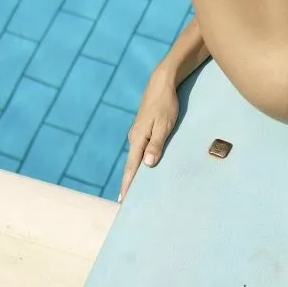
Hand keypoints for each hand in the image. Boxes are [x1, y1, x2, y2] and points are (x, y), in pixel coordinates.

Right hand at [118, 68, 179, 201]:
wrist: (161, 83)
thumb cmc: (165, 104)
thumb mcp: (164, 125)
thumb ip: (156, 145)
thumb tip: (148, 165)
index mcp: (138, 139)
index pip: (131, 167)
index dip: (127, 185)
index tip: (122, 201)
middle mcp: (134, 138)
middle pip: (131, 166)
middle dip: (128, 184)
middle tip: (125, 203)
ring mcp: (137, 134)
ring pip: (135, 158)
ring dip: (134, 174)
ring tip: (134, 192)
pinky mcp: (142, 130)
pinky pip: (139, 151)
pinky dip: (139, 163)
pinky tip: (142, 169)